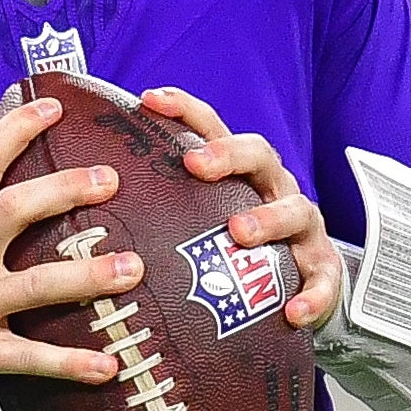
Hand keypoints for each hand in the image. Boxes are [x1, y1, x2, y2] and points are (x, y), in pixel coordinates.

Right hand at [0, 96, 139, 410]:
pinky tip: (109, 365)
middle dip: (65, 189)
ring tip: (133, 271)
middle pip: (12, 209)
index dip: (15, 130)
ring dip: (89, 276)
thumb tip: (31, 205)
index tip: (52, 106)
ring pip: (34, 284)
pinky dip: (73, 363)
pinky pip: (32, 358)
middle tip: (110, 180)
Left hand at [136, 87, 343, 330]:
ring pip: (296, 211)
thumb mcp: (200, 221)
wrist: (299, 286)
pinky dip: (312, 294)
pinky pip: (324, 280)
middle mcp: (274, 191)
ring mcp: (303, 229)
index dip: (185, 110)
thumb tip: (86, 198)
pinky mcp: (323, 269)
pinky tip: (293, 311)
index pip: (214, 129)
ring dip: (268, 219)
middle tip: (196, 165)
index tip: (148, 99)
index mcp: (240, 174)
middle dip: (228, 156)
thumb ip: (160, 208)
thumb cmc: (233, 249)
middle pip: (260, 156)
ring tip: (240, 233)